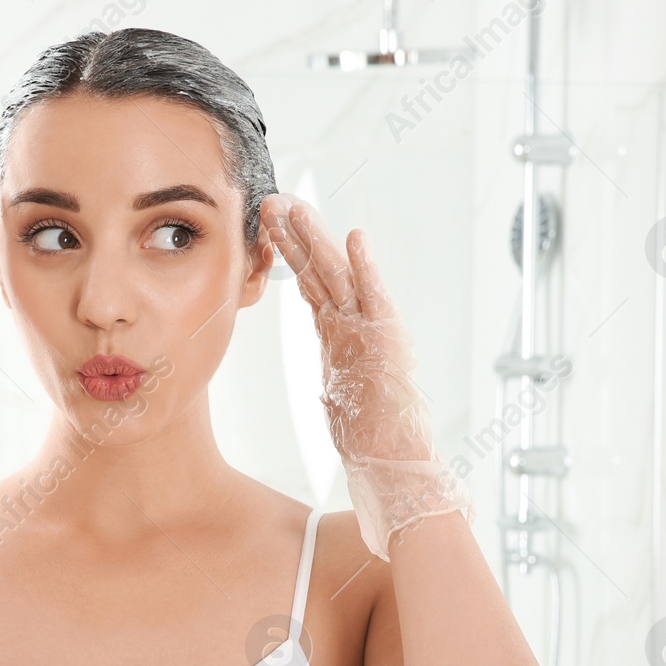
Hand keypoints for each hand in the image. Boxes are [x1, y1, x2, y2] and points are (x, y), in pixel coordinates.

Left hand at [262, 194, 471, 559]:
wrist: (397, 463)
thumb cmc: (374, 439)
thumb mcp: (343, 400)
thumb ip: (338, 380)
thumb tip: (330, 381)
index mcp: (343, 338)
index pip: (312, 288)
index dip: (290, 256)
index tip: (269, 228)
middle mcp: (357, 327)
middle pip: (320, 272)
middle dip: (296, 236)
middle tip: (271, 202)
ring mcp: (372, 333)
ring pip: (340, 277)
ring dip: (318, 240)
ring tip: (296, 206)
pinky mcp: (388, 345)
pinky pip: (374, 301)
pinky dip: (367, 269)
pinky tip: (357, 238)